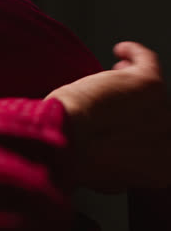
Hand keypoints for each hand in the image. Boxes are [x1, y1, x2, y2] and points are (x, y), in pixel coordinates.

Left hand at [46, 41, 170, 191]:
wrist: (70, 143)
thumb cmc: (78, 162)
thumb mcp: (105, 181)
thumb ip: (122, 171)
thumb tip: (120, 162)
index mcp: (162, 166)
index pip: (159, 140)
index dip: (143, 126)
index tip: (130, 119)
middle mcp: (169, 137)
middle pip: (156, 111)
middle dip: (137, 102)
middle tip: (118, 96)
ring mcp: (162, 109)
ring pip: (150, 85)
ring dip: (133, 76)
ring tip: (116, 69)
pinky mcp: (149, 84)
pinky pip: (147, 60)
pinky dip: (134, 52)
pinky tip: (121, 49)